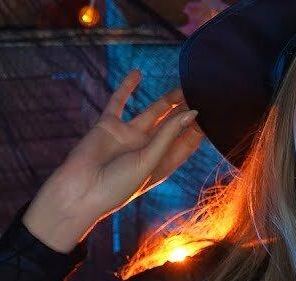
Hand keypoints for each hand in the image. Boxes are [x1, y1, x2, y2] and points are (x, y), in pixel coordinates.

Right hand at [25, 68, 204, 251]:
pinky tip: (137, 74)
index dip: (200, 129)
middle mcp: (147, 149)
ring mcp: (128, 137)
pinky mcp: (109, 126)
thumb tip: (191, 113)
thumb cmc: (116, 187)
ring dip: (168, 99)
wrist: (79, 191)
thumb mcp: (148, 162)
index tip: (216, 113)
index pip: (186, 143)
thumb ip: (167, 136)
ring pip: (152, 112)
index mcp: (161, 164)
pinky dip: (127, 88)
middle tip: (203, 93)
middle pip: (173, 125)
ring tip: (184, 85)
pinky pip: (119, 102)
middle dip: (187, 111)